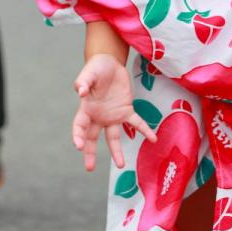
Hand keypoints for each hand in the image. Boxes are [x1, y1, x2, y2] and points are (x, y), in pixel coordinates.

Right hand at [72, 53, 156, 171]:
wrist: (109, 63)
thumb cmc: (95, 69)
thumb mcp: (88, 73)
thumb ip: (83, 82)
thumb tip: (80, 91)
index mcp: (86, 109)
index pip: (80, 126)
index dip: (78, 136)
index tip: (79, 146)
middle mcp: (98, 116)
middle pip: (92, 137)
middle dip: (90, 153)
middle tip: (89, 167)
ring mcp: (112, 115)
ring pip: (113, 137)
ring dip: (116, 151)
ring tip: (120, 165)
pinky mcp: (126, 110)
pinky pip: (135, 123)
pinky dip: (144, 130)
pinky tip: (153, 139)